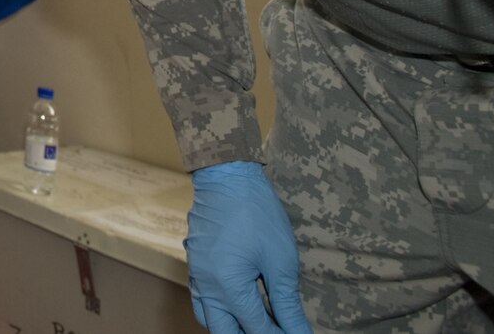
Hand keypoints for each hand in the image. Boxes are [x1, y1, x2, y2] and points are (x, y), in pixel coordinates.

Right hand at [185, 161, 312, 333]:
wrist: (226, 176)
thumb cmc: (257, 213)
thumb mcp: (280, 260)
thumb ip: (287, 303)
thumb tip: (299, 331)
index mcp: (228, 287)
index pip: (256, 328)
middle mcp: (207, 286)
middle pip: (225, 332)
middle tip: (277, 330)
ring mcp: (196, 275)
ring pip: (209, 319)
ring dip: (232, 327)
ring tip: (259, 322)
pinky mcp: (195, 263)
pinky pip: (201, 299)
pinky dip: (219, 310)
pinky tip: (239, 303)